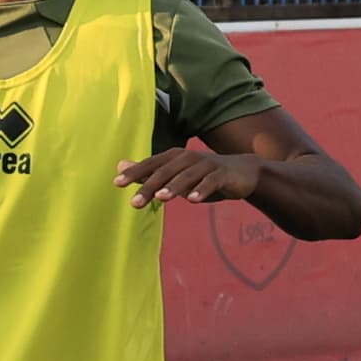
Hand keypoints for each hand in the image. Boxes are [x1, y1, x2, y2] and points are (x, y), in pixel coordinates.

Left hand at [117, 144, 268, 211]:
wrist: (243, 173)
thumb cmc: (204, 175)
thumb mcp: (175, 175)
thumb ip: (148, 173)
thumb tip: (120, 166)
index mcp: (174, 158)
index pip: (151, 165)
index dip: (134, 173)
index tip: (117, 183)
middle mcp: (188, 158)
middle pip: (166, 171)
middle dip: (149, 186)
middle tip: (134, 202)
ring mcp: (206, 165)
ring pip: (187, 175)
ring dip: (174, 186)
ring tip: (162, 198)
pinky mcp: (222, 174)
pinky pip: (211, 182)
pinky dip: (202, 190)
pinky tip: (193, 200)